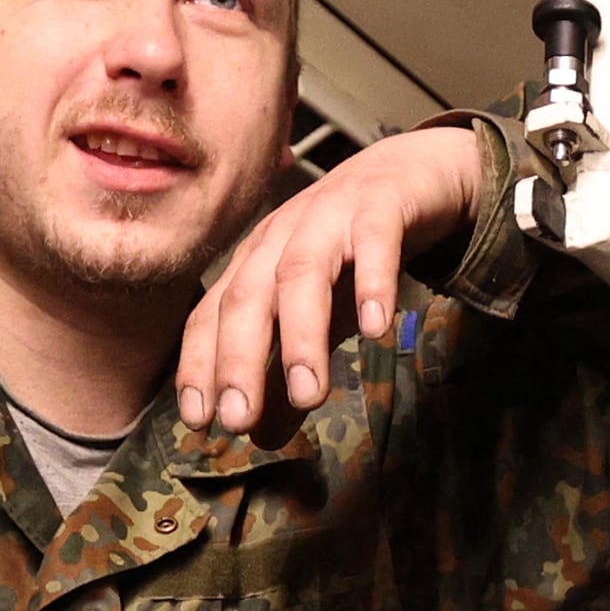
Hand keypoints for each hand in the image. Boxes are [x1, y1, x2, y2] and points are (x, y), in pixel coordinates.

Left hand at [178, 117, 492, 433]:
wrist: (410, 172)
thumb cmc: (352, 249)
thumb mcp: (319, 316)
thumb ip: (287, 371)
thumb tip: (259, 438)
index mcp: (256, 263)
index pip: (212, 315)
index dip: (200, 365)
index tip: (199, 422)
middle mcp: (281, 237)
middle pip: (248, 296)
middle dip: (237, 359)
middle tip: (238, 419)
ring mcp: (329, 215)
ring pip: (302, 273)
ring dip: (300, 335)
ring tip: (309, 393)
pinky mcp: (383, 204)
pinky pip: (374, 243)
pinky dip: (372, 284)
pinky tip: (376, 330)